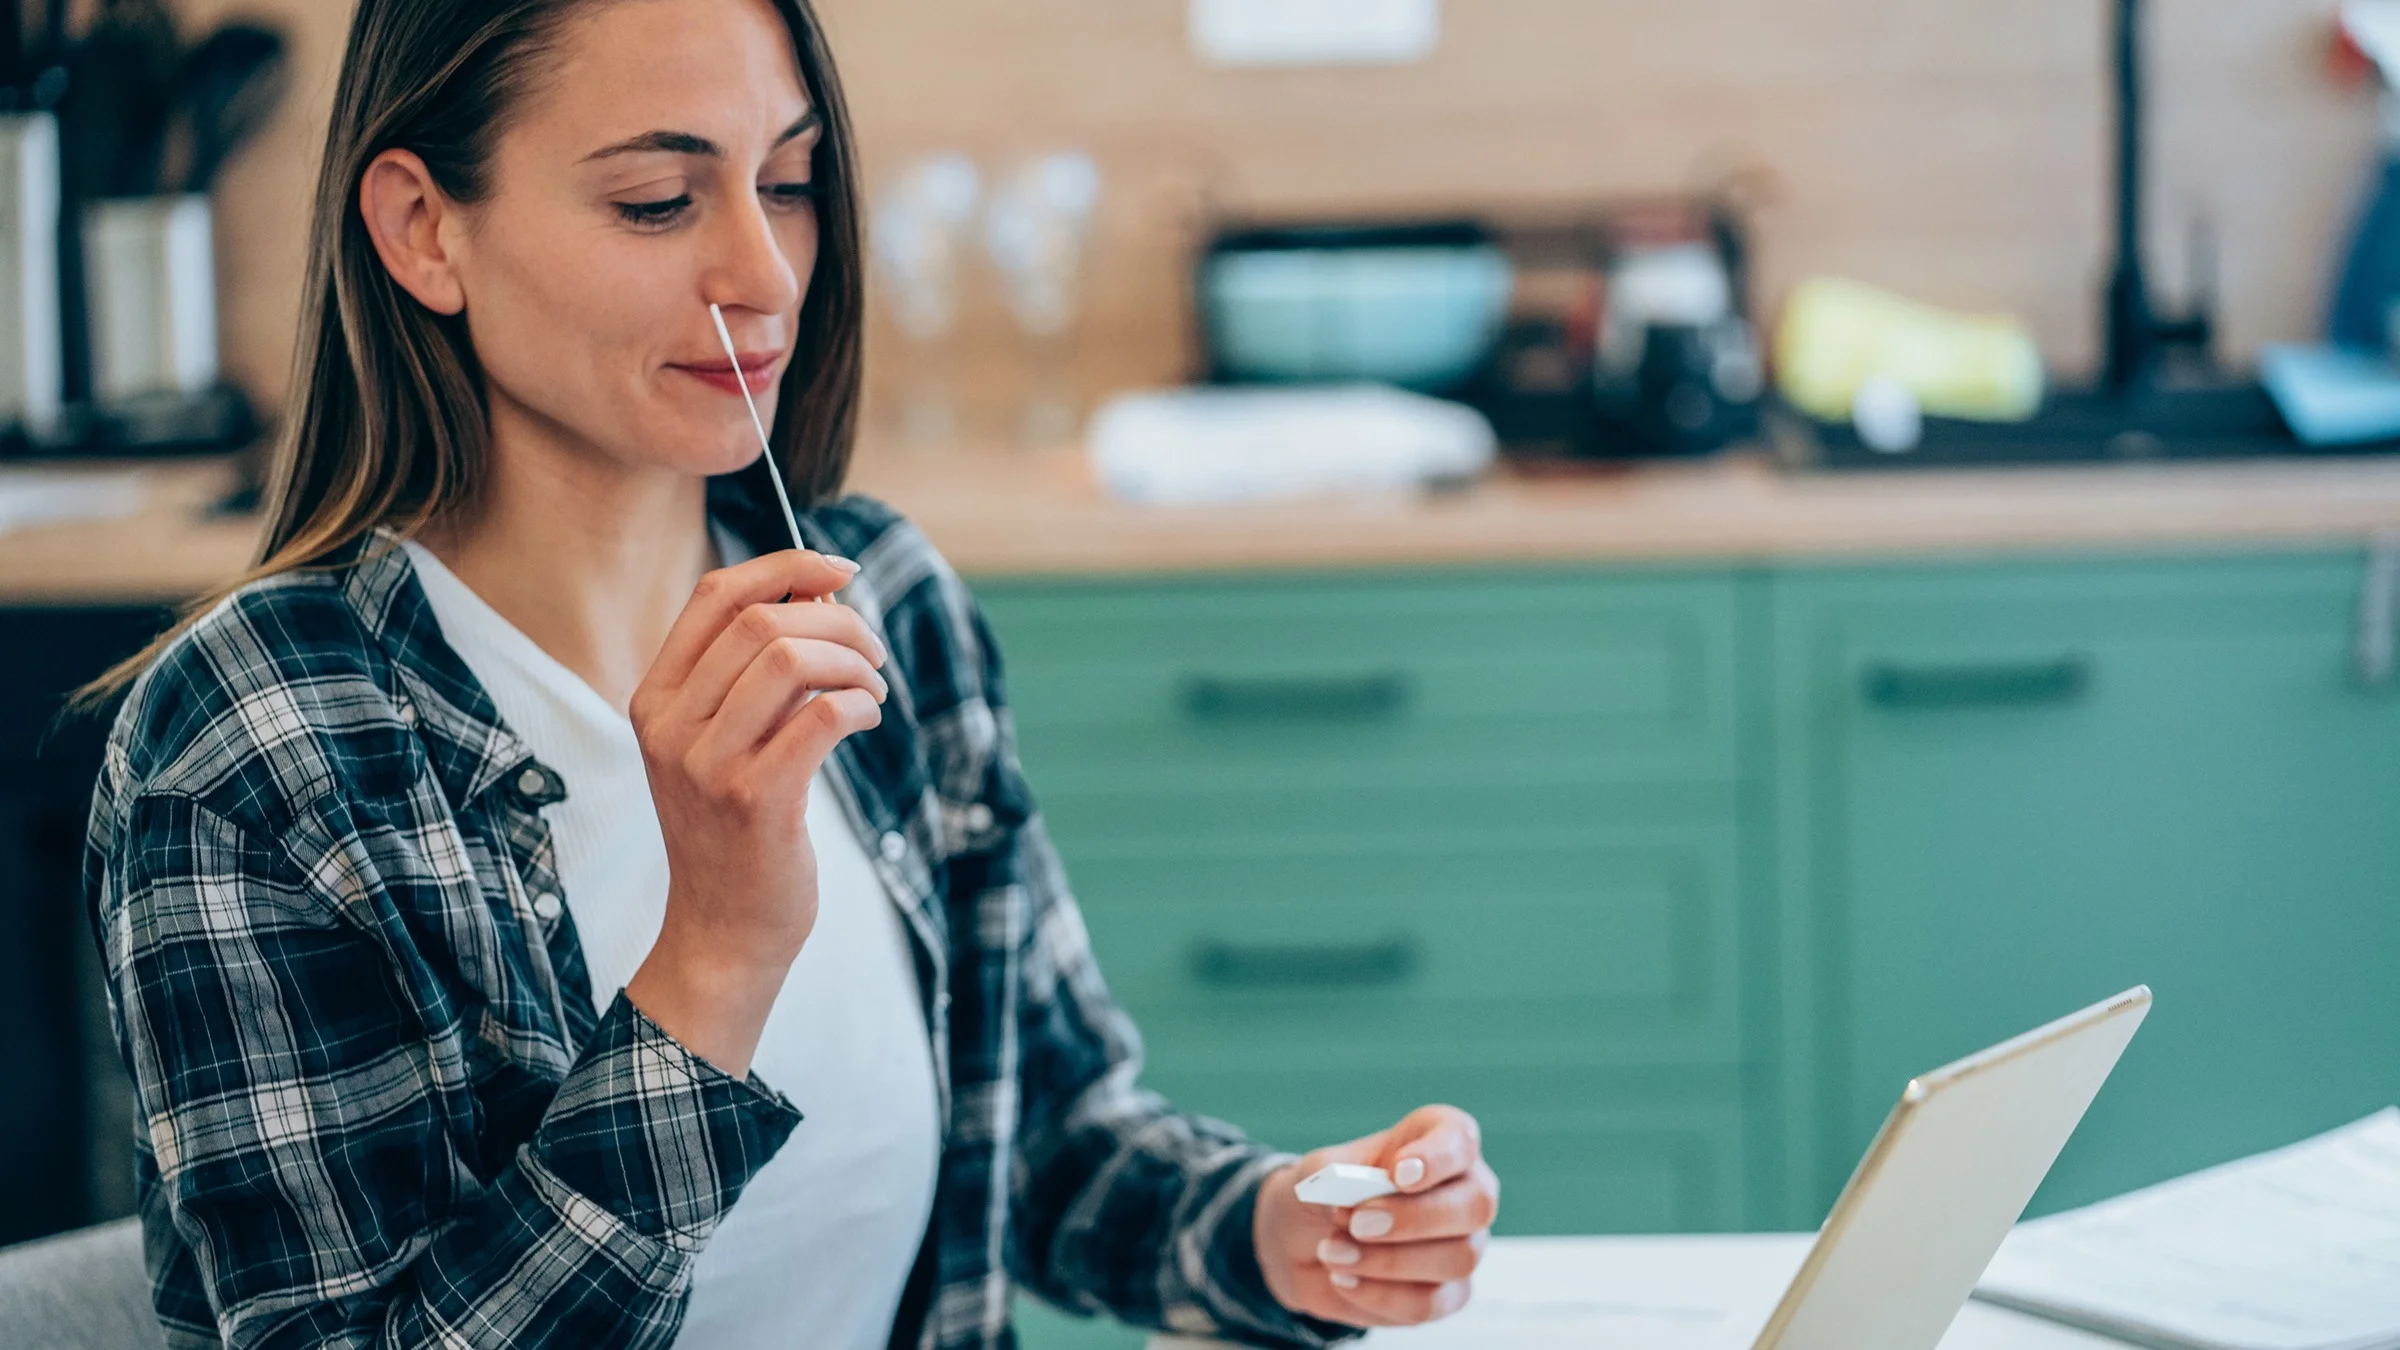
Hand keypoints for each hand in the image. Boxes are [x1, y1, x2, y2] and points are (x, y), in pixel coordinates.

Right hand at [622, 549, 887, 1075]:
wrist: (723, 930)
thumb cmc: (736, 828)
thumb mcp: (725, 740)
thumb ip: (757, 670)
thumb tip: (818, 590)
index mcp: (655, 697)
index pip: (716, 594)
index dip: (786, 567)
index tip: (839, 572)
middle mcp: (669, 724)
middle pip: (762, 621)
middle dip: (837, 621)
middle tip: (873, 653)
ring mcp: (707, 764)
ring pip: (791, 660)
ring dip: (854, 663)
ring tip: (874, 690)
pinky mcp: (754, 801)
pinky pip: (822, 717)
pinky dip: (860, 705)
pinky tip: (868, 720)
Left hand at [1252, 1105, 1498, 1328]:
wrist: (1304, 1245)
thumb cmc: (1324, 1194)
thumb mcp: (1316, 1174)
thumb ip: (1333, 1177)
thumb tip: (1350, 1200)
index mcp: (1438, 1142)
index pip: (1460, 1139)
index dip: (1436, 1157)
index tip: (1398, 1174)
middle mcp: (1464, 1191)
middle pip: (1476, 1206)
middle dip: (1414, 1218)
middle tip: (1357, 1224)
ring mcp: (1464, 1245)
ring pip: (1457, 1259)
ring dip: (1388, 1261)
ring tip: (1332, 1253)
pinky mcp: (1448, 1294)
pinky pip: (1430, 1303)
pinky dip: (1381, 1295)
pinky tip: (1343, 1280)